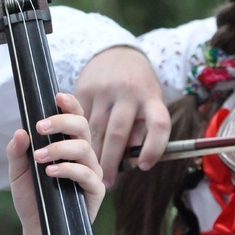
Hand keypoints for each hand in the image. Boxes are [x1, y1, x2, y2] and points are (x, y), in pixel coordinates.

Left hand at [7, 92, 104, 234]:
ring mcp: (91, 171)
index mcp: (68, 143)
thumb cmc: (32, 196)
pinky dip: (68, 170)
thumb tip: (20, 131)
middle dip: (62, 121)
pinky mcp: (95, 190)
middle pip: (82, 126)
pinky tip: (51, 172)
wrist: (37, 227)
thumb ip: (17, 151)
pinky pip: (87, 174)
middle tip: (40, 127)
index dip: (70, 104)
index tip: (57, 96)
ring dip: (60, 148)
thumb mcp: (18, 171)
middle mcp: (83, 153)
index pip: (74, 117)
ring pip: (84, 148)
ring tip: (39, 157)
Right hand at [75, 46, 170, 187]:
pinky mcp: (85, 88)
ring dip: (91, 154)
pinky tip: (75, 149)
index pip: (158, 125)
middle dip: (111, 162)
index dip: (153, 148)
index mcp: (151, 97)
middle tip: (106, 183)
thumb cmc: (138, 86)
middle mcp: (129, 92)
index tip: (144, 167)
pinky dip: (78, 137)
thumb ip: (142, 130)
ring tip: (89, 171)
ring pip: (96, 129)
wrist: (117, 52)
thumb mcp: (149, 101)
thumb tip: (133, 162)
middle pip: (118, 133)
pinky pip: (80, 119)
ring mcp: (105, 90)